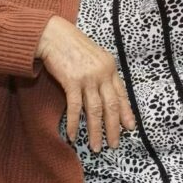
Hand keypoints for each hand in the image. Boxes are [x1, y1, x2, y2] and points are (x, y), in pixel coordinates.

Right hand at [35, 16, 134, 151]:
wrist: (52, 35)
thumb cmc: (71, 44)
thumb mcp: (93, 56)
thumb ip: (101, 72)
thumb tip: (105, 93)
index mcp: (110, 66)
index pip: (121, 94)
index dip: (126, 112)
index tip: (130, 127)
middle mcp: (102, 73)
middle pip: (111, 106)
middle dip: (113, 128)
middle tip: (114, 144)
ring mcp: (88, 77)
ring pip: (95, 110)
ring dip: (96, 131)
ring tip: (96, 147)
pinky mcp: (72, 81)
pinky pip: (75, 108)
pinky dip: (75, 123)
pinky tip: (73, 136)